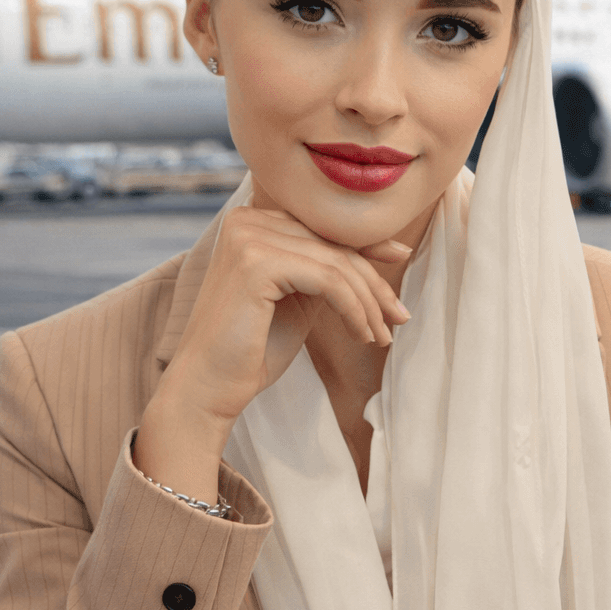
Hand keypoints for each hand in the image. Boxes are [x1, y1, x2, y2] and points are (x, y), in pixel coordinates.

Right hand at [135, 203, 410, 502]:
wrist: (208, 389)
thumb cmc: (253, 349)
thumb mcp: (302, 297)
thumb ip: (330, 269)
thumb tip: (391, 247)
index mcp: (253, 221)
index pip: (324, 229)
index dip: (368, 246)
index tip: (402, 258)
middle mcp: (246, 220)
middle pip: (334, 245)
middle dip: (374, 283)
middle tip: (400, 316)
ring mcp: (248, 237)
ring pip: (336, 264)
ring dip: (368, 303)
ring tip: (382, 335)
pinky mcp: (256, 262)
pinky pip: (329, 280)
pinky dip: (354, 309)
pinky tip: (362, 334)